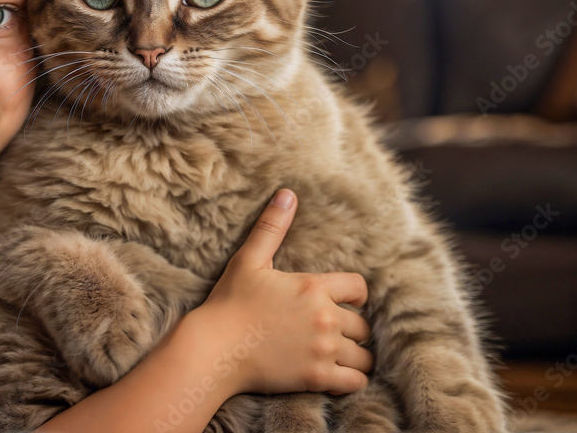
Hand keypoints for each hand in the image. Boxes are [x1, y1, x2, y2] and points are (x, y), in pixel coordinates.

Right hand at [186, 189, 373, 396]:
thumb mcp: (249, 260)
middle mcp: (325, 318)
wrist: (214, 348)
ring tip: (339, 355)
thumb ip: (272, 228)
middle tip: (334, 332)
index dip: (354, 295)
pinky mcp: (317, 377)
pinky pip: (355, 382)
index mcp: (313, 287)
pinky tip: (338, 375)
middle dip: (351, 328)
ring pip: (363, 357)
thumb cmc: (229, 303)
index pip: (359, 288)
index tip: (343, 302)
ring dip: (354, 356)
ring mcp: (322, 349)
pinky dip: (351, 380)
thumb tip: (287, 193)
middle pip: (362, 325)